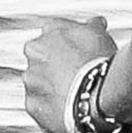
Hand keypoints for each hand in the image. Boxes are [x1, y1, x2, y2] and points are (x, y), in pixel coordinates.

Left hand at [23, 16, 119, 132]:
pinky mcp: (33, 106)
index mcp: (49, 31)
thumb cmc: (98, 61)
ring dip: (52, 88)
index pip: (52, 35)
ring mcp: (31, 81)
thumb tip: (95, 23)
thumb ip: (92, 26)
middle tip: (78, 74)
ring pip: (39, 84)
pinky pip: (41, 107)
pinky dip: (52, 108)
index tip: (79, 53)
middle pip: (42, 60)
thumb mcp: (100, 33)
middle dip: (56, 67)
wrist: (97, 95)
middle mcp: (33, 54)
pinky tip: (70, 108)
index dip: (67, 45)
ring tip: (76, 94)